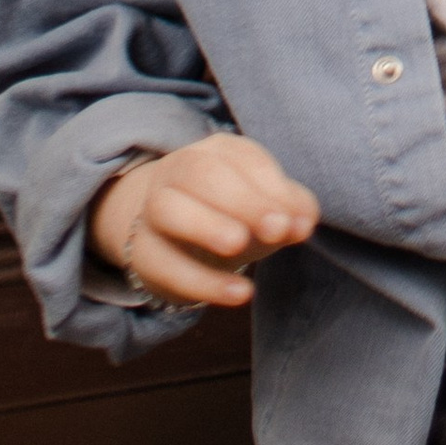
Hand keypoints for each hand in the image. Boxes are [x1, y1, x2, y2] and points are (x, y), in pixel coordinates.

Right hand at [89, 135, 318, 309]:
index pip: (243, 158)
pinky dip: (202, 282)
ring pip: (168, 209)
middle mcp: (179, 171)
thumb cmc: (234, 214)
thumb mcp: (266, 207)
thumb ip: (290, 209)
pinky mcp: (140, 252)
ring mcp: (153, 209)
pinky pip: (163, 265)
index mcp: (217, 151)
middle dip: (243, 202)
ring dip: (206, 226)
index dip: (272, 189)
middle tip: (277, 230)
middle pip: (202, 174)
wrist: (175, 238)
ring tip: (239, 246)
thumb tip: (304, 221)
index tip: (300, 222)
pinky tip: (239, 293)